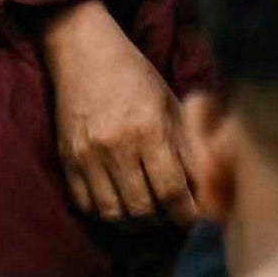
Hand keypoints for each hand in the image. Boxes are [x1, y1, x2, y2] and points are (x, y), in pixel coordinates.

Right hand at [40, 0, 196, 227]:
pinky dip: (106, 213)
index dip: (185, 213)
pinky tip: (120, 203)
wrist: (84, 54)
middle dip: (162, 220)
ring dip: (134, 222)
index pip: (171, 191)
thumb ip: (192, 147)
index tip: (190, 214)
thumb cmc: (136, 78)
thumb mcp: (173, 105)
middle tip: (170, 215)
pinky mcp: (67, 160)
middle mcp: (116, 146)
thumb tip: (210, 188)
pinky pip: (87, 205)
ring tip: (147, 213)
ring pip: (113, 214)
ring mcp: (87, 156)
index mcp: (149, 129)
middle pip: (142, 209)